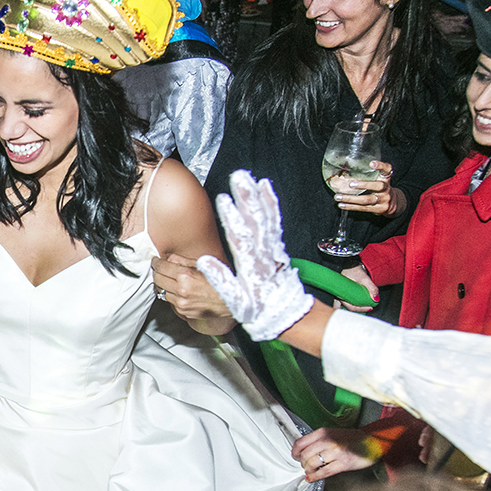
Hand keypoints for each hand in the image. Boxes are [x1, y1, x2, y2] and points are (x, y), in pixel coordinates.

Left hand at [152, 253, 230, 320]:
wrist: (232, 301)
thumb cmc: (220, 280)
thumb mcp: (202, 264)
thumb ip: (182, 261)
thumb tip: (168, 258)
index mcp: (185, 276)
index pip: (161, 267)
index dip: (156, 262)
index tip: (156, 261)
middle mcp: (181, 291)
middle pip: (158, 280)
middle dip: (157, 272)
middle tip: (159, 268)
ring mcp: (182, 303)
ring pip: (162, 292)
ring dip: (163, 285)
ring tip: (169, 279)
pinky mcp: (184, 312)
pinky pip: (171, 301)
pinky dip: (172, 295)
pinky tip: (178, 290)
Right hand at [194, 170, 313, 340]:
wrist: (287, 314)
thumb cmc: (259, 310)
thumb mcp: (238, 303)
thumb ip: (222, 281)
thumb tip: (203, 262)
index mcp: (252, 266)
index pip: (242, 238)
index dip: (232, 218)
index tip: (223, 200)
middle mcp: (264, 253)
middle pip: (255, 220)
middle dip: (246, 197)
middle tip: (238, 177)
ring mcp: (272, 247)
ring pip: (264, 216)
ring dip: (256, 194)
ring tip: (247, 176)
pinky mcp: (276, 244)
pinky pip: (274, 219)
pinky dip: (270, 201)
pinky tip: (265, 186)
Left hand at [291, 427, 378, 481]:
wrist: (371, 441)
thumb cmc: (350, 438)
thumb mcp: (331, 433)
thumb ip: (317, 440)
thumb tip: (302, 451)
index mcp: (323, 432)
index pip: (300, 442)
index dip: (295, 452)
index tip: (295, 456)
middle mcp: (328, 441)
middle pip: (305, 455)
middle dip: (302, 462)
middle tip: (304, 465)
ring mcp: (336, 453)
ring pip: (312, 464)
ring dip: (308, 470)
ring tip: (309, 471)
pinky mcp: (343, 464)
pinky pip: (324, 472)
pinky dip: (314, 477)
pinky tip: (311, 478)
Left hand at [333, 160, 403, 216]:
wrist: (393, 204)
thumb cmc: (381, 188)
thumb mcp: (379, 178)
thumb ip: (369, 173)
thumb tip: (346, 168)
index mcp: (386, 178)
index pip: (387, 169)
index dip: (380, 166)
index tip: (372, 164)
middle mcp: (386, 188)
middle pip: (378, 186)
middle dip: (364, 185)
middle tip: (351, 184)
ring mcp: (383, 199)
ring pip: (367, 199)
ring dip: (351, 199)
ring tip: (338, 197)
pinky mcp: (379, 209)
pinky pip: (363, 208)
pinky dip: (351, 207)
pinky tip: (342, 205)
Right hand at [338, 263, 377, 311]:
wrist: (350, 262)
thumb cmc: (354, 270)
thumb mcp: (364, 278)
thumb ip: (371, 288)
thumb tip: (376, 299)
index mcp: (342, 293)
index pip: (350, 307)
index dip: (361, 309)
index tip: (370, 308)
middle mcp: (339, 295)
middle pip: (345, 308)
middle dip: (356, 310)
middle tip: (367, 308)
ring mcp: (340, 293)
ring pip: (342, 305)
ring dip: (351, 307)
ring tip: (361, 307)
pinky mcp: (343, 291)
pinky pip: (345, 301)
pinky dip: (350, 303)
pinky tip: (357, 302)